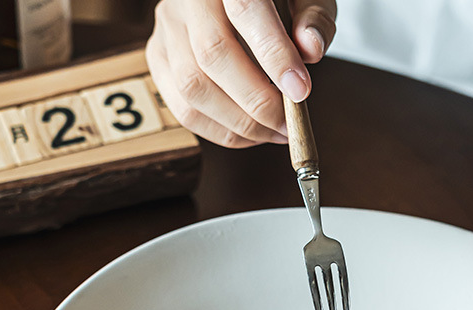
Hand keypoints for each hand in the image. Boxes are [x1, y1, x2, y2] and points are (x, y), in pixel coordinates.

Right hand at [146, 0, 336, 147]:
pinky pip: (182, 109)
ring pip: (193, 88)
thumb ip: (313, 18)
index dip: (274, 56)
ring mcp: (167, 29)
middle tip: (288, 124)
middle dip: (257, 102)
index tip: (300, 92)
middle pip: (213, 55)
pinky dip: (219, 131)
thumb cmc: (275, 0)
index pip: (246, 11)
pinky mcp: (158, 58)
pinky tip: (249, 134)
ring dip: (238, 124)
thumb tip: (310, 49)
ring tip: (273, 132)